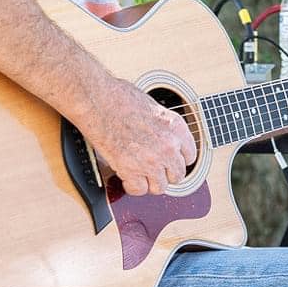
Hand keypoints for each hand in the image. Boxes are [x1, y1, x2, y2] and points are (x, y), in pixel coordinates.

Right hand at [87, 79, 196, 196]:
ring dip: (149, 182)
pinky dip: (132, 186)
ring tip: (139, 173)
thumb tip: (161, 137)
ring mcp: (151, 160)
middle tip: (153, 169)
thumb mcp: (152, 107)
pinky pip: (139, 190)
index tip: (170, 161)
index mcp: (175, 127)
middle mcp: (167, 145)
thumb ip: (162, 127)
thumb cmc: (119, 97)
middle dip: (165, 173)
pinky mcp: (131, 169)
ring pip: (159, 187)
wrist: (97, 99)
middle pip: (177, 175)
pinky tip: (127, 176)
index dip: (177, 160)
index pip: (189, 156)